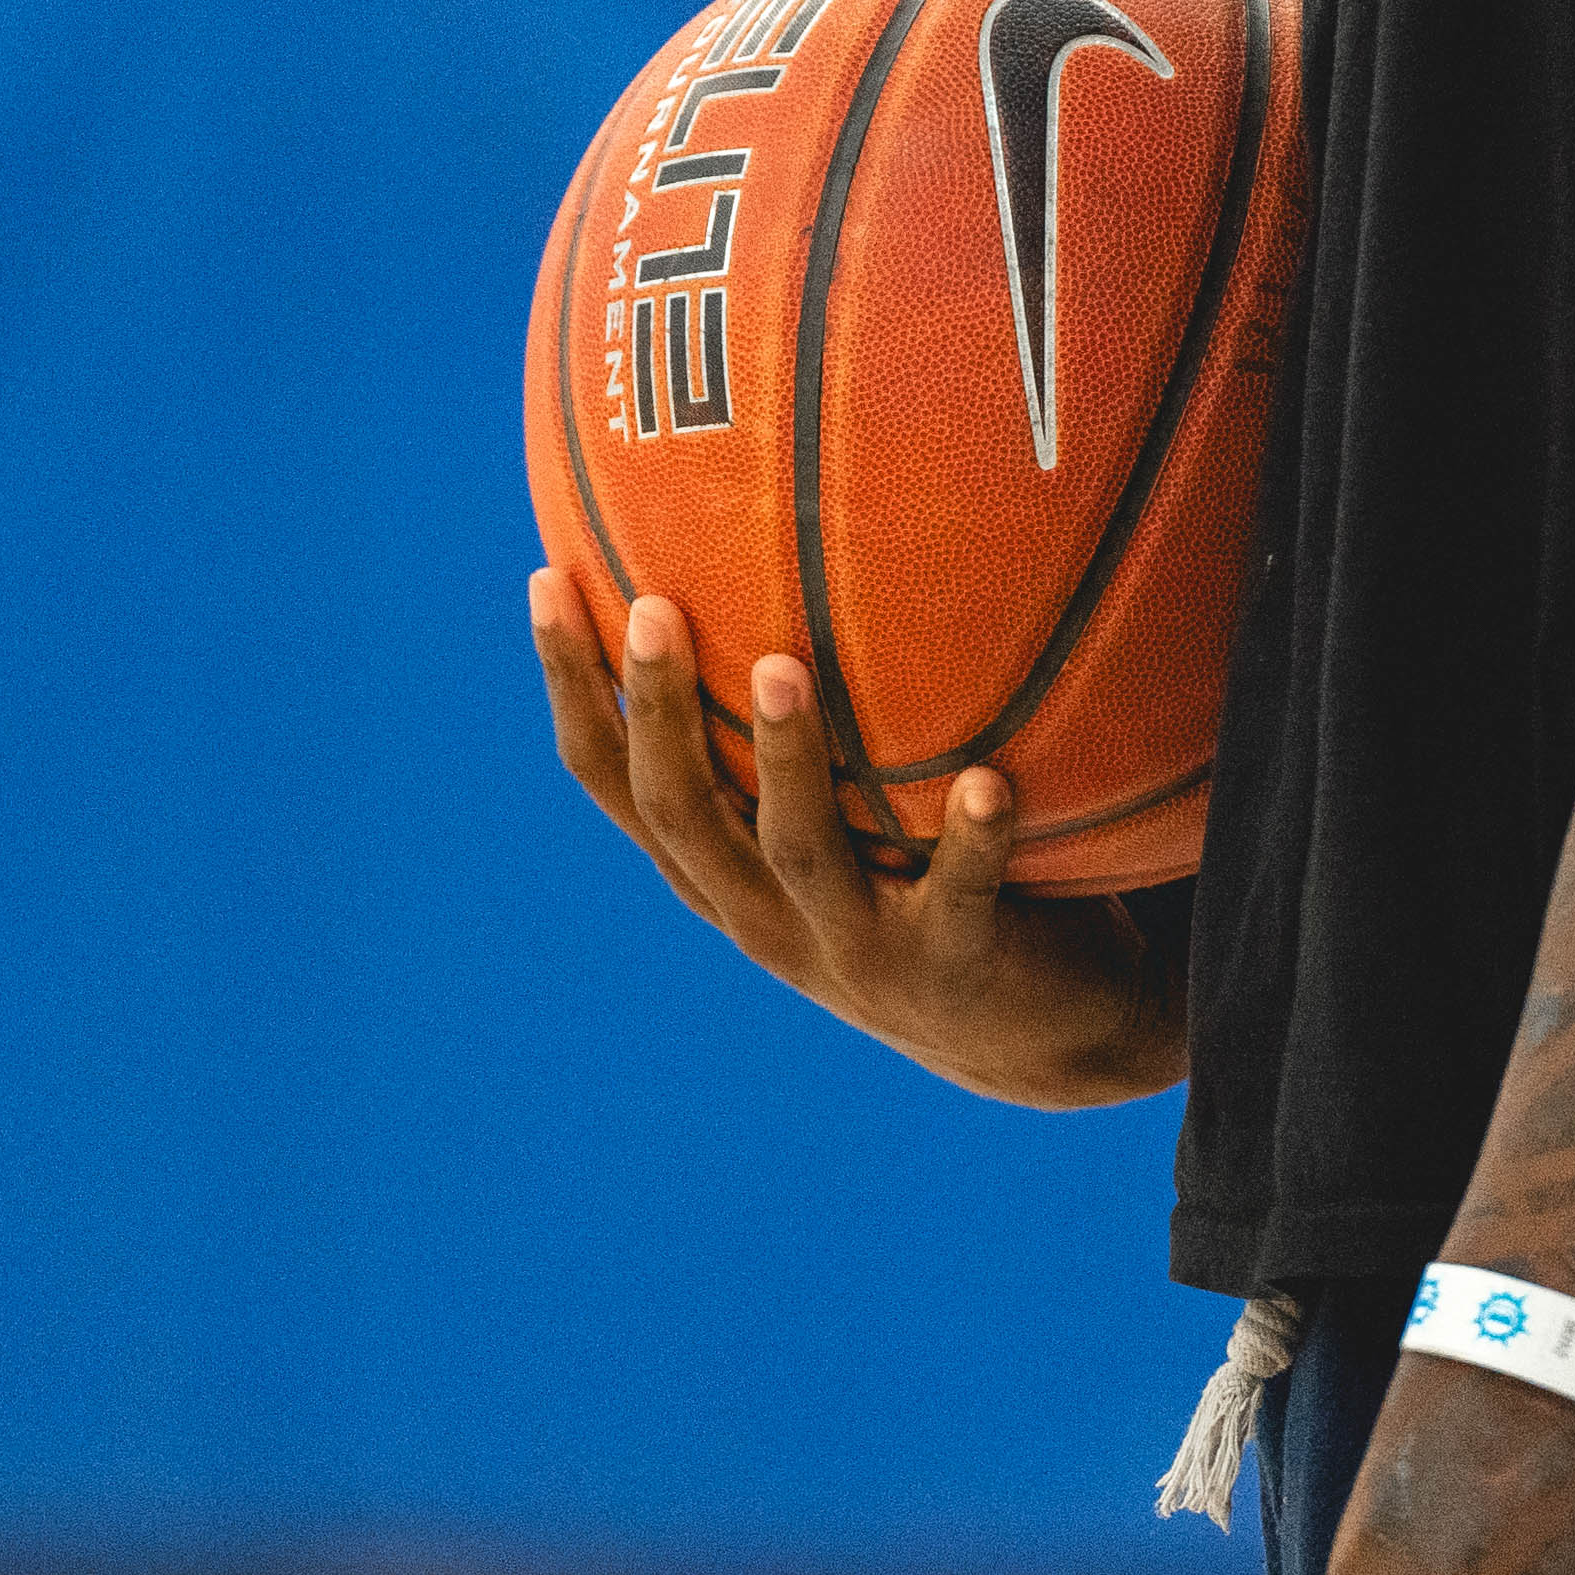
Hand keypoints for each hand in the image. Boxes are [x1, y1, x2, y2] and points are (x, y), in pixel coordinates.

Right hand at [529, 572, 1185, 1106]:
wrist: (1027, 1033)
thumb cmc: (919, 878)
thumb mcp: (840, 809)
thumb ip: (794, 718)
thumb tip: (770, 541)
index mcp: (721, 871)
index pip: (616, 777)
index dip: (574, 687)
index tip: (548, 579)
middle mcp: (766, 913)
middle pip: (685, 811)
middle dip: (661, 711)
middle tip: (654, 608)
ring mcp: (855, 948)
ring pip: (802, 850)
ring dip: (789, 760)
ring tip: (783, 666)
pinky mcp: (952, 966)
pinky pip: (962, 895)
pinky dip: (973, 841)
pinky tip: (991, 783)